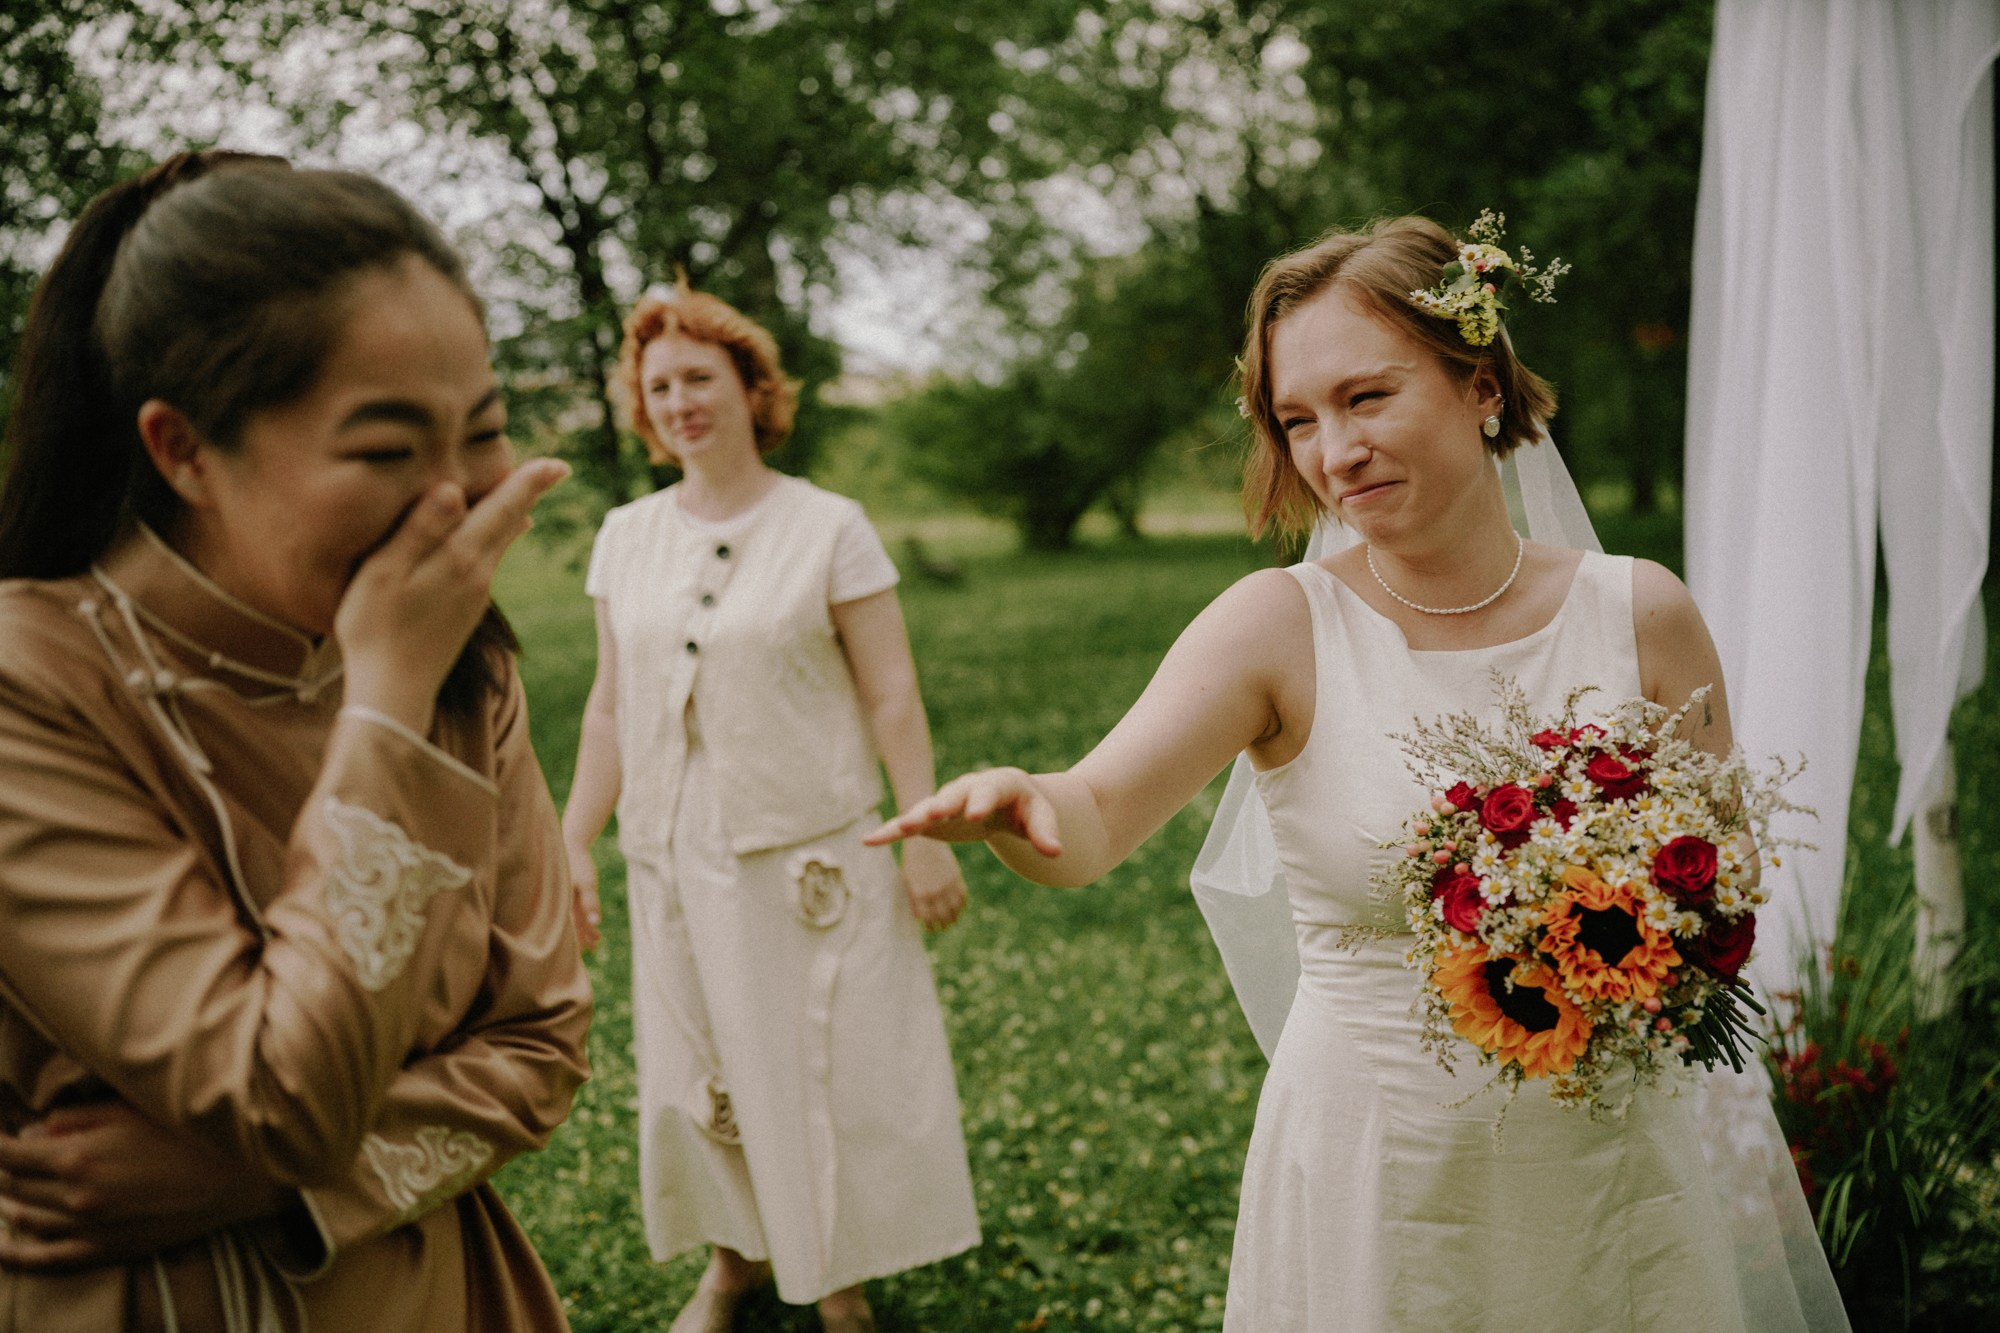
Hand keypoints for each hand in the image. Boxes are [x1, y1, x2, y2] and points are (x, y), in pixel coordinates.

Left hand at [0, 1103, 289, 1271]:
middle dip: (4, 1171)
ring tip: (5, 1192)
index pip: (10, 1154)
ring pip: (24, 1219)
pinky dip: (16, 1253)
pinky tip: (2, 1244)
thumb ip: (76, 1119)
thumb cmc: (189, 1132)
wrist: (236, 1176)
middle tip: (9, 1158)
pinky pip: (46, 1259)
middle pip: (13, 1186)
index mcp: (78, 1157)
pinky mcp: (106, 1250)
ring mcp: (88, 1229)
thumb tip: (35, 1130)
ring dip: (6, 1204)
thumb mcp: (131, 1109)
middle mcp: (74, 1197)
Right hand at [337, 457, 569, 732]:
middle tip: (555, 468)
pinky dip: (496, 538)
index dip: (528, 483)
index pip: (501, 509)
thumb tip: (453, 489)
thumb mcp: (385, 574)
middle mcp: (478, 575)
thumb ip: (419, 530)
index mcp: (460, 558)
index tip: (559, 463)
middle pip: (509, 523)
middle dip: (529, 493)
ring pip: (500, 543)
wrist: (393, 695)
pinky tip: (495, 536)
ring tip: (527, 492)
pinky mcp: (466, 611)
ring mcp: (475, 595)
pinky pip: (488, 561)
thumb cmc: (376, 630)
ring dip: (513, 514)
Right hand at [567, 843, 602, 952]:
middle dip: (579, 942)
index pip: (568, 931)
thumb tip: (596, 923)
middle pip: (571, 929)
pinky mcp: (573, 895)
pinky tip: (595, 928)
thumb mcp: (586, 884)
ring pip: (576, 922)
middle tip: (589, 954)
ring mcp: (568, 900)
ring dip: (585, 933)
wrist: (573, 844)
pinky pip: (579, 912)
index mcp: (563, 907)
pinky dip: (587, 921)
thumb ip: (590, 903)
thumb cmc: (578, 865)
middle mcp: (563, 905)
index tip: (577, 958)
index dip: (573, 944)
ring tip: (596, 945)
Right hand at [863, 768, 1062, 857]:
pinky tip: (868, 841)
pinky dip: (890, 832)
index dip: (982, 800)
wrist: (1007, 800)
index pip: (991, 790)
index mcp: (999, 784)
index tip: (975, 813)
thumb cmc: (1026, 807)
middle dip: (945, 803)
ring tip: (901, 828)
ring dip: (916, 817)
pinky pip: (909, 824)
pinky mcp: (932, 819)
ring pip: (928, 808)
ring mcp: (947, 802)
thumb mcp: (1041, 816)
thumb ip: (1046, 832)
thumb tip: (1055, 852)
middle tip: (934, 813)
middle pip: (955, 794)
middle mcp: (968, 788)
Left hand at [900, 837, 966, 930]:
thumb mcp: (908, 880)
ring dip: (953, 918)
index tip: (931, 928)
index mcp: (919, 893)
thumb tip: (919, 918)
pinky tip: (958, 909)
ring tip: (950, 921)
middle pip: (942, 917)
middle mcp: (935, 892)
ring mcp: (947, 885)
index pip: (928, 918)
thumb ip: (913, 900)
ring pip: (954, 910)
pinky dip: (961, 906)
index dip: (930, 926)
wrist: (926, 840)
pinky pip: (962, 898)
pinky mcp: (957, 878)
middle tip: (942, 927)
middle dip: (942, 925)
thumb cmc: (912, 861)